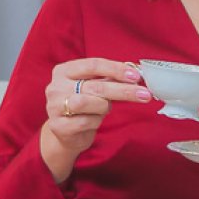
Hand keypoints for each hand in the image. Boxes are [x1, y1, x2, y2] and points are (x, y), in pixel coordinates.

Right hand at [40, 59, 152, 181]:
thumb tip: (136, 74)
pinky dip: (96, 121)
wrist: (66, 134)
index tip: (136, 76)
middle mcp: (56, 86)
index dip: (116, 69)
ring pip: (89, 103)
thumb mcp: (94, 89)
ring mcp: (54, 107)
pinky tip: (93, 122)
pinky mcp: (58, 126)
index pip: (93, 65)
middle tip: (144, 94)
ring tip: (105, 109)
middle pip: (95, 85)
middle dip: (123, 90)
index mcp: (64, 71)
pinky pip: (86, 122)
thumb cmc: (84, 107)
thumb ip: (109, 80)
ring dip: (104, 107)